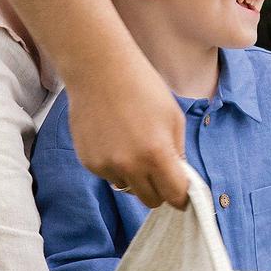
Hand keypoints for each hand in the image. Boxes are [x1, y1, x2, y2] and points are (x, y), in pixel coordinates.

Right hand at [66, 53, 188, 209]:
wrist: (99, 70)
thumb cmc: (142, 87)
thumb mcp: (173, 117)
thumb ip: (177, 152)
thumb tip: (177, 177)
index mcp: (157, 155)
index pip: (174, 195)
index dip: (181, 196)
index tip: (181, 192)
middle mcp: (130, 166)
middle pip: (150, 200)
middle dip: (159, 190)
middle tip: (158, 171)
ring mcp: (106, 165)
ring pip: (128, 187)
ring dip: (134, 176)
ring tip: (131, 144)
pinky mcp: (88, 161)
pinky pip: (108, 175)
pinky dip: (114, 165)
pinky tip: (113, 138)